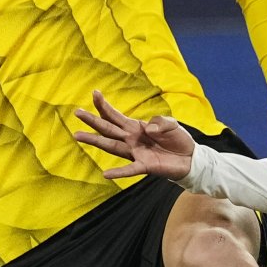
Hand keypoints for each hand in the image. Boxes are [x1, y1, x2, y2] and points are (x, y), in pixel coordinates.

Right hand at [73, 90, 196, 179]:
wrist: (189, 158)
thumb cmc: (177, 140)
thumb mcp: (171, 124)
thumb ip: (160, 122)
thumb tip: (148, 129)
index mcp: (136, 127)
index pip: (116, 116)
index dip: (105, 105)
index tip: (94, 93)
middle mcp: (131, 139)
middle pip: (108, 128)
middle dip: (92, 120)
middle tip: (77, 111)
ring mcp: (135, 153)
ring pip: (111, 146)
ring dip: (95, 141)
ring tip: (78, 135)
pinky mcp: (144, 166)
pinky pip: (129, 169)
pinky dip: (118, 172)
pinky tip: (106, 174)